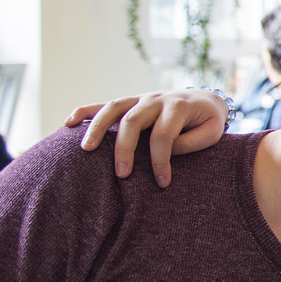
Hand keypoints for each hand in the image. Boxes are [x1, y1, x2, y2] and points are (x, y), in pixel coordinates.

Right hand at [64, 90, 230, 184]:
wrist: (206, 100)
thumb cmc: (208, 122)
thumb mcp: (212, 133)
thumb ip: (192, 142)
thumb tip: (167, 151)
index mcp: (178, 106)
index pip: (163, 135)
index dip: (161, 160)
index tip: (162, 183)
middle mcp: (155, 99)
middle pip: (133, 121)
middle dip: (125, 149)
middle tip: (122, 175)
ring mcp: (140, 98)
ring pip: (113, 108)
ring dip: (98, 128)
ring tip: (86, 150)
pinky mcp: (129, 102)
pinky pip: (102, 104)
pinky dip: (84, 111)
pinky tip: (68, 124)